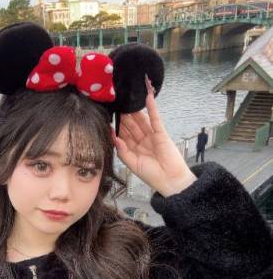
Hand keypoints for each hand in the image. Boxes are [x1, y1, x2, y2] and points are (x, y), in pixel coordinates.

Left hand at [111, 76, 196, 196]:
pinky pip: (155, 119)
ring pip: (140, 120)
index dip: (116, 126)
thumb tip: (114, 137)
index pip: (123, 134)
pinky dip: (152, 109)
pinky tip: (147, 98)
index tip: (108, 116)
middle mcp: (141, 141)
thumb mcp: (132, 164)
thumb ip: (122, 151)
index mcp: (133, 149)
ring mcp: (151, 136)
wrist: (170, 180)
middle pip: (130, 125)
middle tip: (116, 104)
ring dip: (134, 110)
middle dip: (123, 116)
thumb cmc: (151, 175)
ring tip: (127, 100)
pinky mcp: (161, 133)